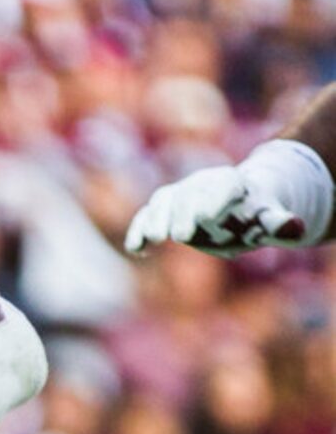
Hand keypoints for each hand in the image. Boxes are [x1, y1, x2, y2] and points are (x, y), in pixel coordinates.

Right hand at [125, 165, 305, 255]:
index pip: (224, 187)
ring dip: (155, 219)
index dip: (215, 201)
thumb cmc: (253, 214)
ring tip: (151, 239)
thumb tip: (297, 228)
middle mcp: (202, 185)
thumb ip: (279, 223)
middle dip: (182, 212)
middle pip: (189, 194)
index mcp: (232, 184)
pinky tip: (136, 249)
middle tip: (180, 235)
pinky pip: (148, 214)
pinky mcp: (164, 209)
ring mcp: (180, 195)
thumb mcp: (268, 219)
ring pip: (164, 200)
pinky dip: (140, 229)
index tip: (205, 218)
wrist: (233, 204)